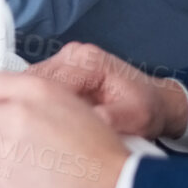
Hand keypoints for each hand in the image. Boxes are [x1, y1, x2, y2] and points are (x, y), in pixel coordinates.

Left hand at [0, 71, 128, 187]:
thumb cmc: (104, 157)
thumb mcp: (75, 107)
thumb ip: (36, 101)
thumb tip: (10, 102)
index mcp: (36, 91)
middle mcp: (17, 115)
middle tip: (22, 145)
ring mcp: (7, 148)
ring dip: (5, 159)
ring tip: (38, 167)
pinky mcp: (4, 180)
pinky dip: (11, 183)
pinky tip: (38, 183)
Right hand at [28, 41, 187, 140]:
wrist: (155, 99)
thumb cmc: (146, 107)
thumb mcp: (137, 118)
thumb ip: (112, 119)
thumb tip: (87, 123)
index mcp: (90, 61)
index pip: (49, 82)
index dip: (40, 108)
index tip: (39, 131)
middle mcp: (74, 54)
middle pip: (35, 79)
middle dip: (32, 105)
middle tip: (36, 133)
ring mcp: (66, 58)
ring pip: (32, 81)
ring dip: (33, 103)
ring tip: (40, 128)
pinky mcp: (62, 68)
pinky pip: (40, 84)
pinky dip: (38, 101)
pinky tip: (46, 120)